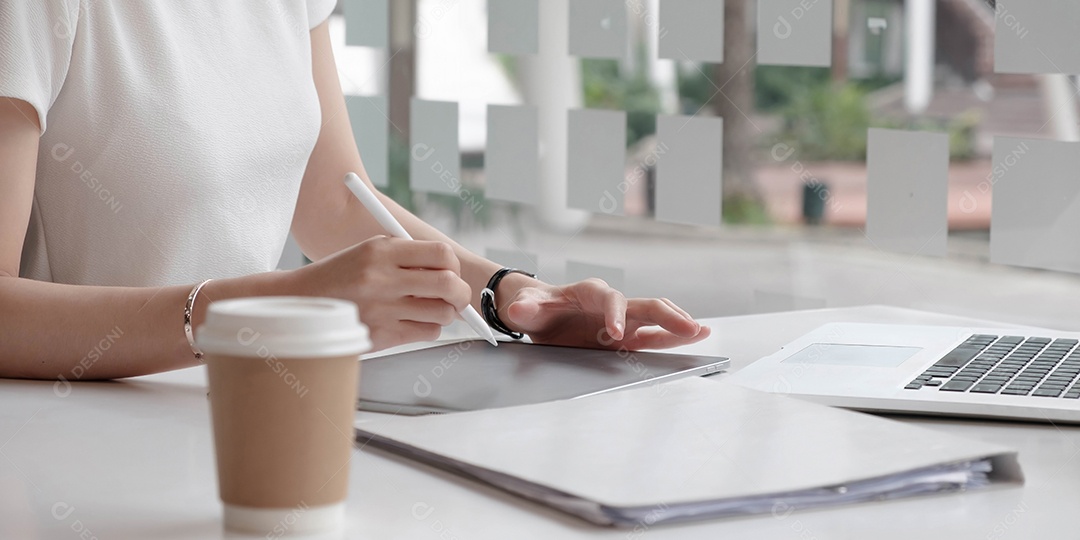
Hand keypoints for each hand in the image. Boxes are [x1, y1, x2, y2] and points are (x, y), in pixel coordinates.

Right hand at [282, 236, 470, 350]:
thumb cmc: (342, 275)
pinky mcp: (381, 335)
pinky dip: (427, 328)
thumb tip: (451, 269)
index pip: (441, 254)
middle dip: (460, 293)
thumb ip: (407, 256)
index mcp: (381, 250)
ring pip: (442, 313)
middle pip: (449, 285)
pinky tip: (412, 321)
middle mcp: (383, 278)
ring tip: (429, 308)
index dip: (453, 265)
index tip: (451, 271)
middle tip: (456, 296)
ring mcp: (382, 309)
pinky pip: (427, 332)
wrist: (300, 302)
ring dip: (443, 312)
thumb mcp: (369, 252)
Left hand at [497, 278, 709, 350]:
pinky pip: (653, 334)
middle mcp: (611, 303)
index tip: (614, 332)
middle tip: (688, 327)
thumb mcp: (524, 306)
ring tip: (703, 332)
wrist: (538, 312)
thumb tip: (517, 308)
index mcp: (588, 292)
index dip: (613, 314)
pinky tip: (696, 337)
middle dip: (667, 316)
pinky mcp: (624, 335)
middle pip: (644, 304)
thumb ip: (524, 307)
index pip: (608, 299)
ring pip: (656, 317)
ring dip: (679, 324)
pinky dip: (673, 336)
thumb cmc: (533, 306)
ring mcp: (621, 319)